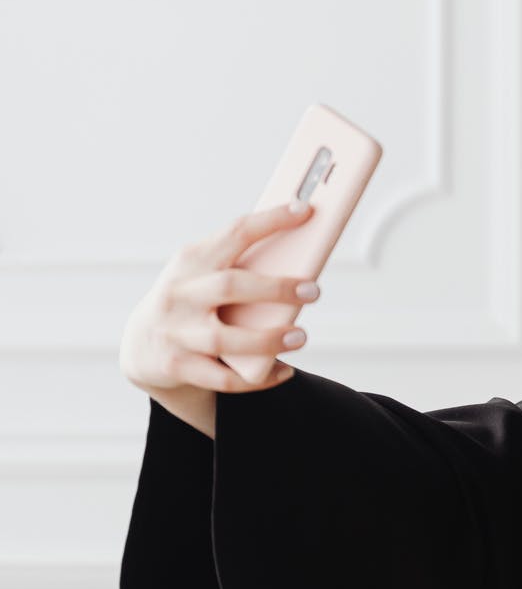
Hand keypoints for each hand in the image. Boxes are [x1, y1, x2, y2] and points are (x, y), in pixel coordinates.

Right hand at [119, 201, 320, 397]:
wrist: (141, 345)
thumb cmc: (192, 301)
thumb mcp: (204, 275)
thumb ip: (241, 265)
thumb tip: (303, 258)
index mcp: (192, 261)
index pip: (234, 233)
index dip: (270, 221)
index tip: (305, 210)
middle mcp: (180, 293)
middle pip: (230, 286)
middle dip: (275, 288)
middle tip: (314, 290)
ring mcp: (175, 331)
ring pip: (225, 339)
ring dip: (268, 339)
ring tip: (301, 336)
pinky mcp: (177, 365)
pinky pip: (223, 378)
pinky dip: (257, 378)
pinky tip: (283, 370)